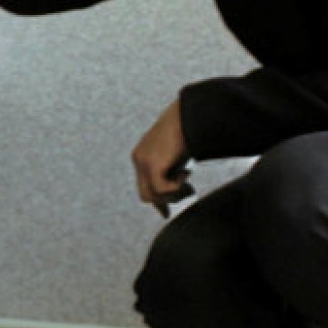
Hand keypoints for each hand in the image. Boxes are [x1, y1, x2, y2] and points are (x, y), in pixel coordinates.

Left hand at [132, 99, 195, 218]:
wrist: (189, 114)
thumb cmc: (188, 129)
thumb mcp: (176, 154)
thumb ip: (172, 170)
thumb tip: (179, 189)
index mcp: (142, 155)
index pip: (144, 185)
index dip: (157, 200)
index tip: (166, 213)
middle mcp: (138, 159)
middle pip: (145, 195)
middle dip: (165, 200)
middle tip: (189, 191)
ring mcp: (143, 162)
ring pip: (153, 196)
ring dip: (174, 193)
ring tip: (189, 180)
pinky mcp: (152, 165)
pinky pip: (162, 189)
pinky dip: (177, 186)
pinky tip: (186, 172)